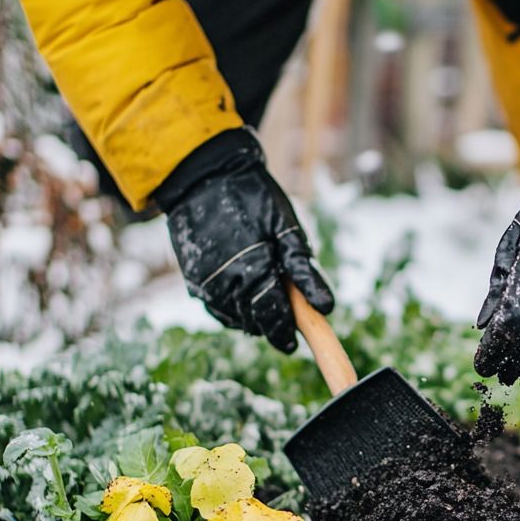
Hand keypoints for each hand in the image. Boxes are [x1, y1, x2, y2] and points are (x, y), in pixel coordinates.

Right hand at [154, 128, 332, 351]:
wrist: (204, 176)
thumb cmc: (253, 198)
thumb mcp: (287, 227)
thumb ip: (304, 270)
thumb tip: (326, 308)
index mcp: (254, 270)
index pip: (273, 316)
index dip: (285, 332)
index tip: (294, 343)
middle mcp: (225, 283)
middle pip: (254, 321)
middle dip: (272, 325)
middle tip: (286, 321)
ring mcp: (205, 284)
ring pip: (235, 317)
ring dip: (253, 316)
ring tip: (266, 299)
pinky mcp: (193, 281)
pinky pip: (217, 308)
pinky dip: (233, 310)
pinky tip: (245, 295)